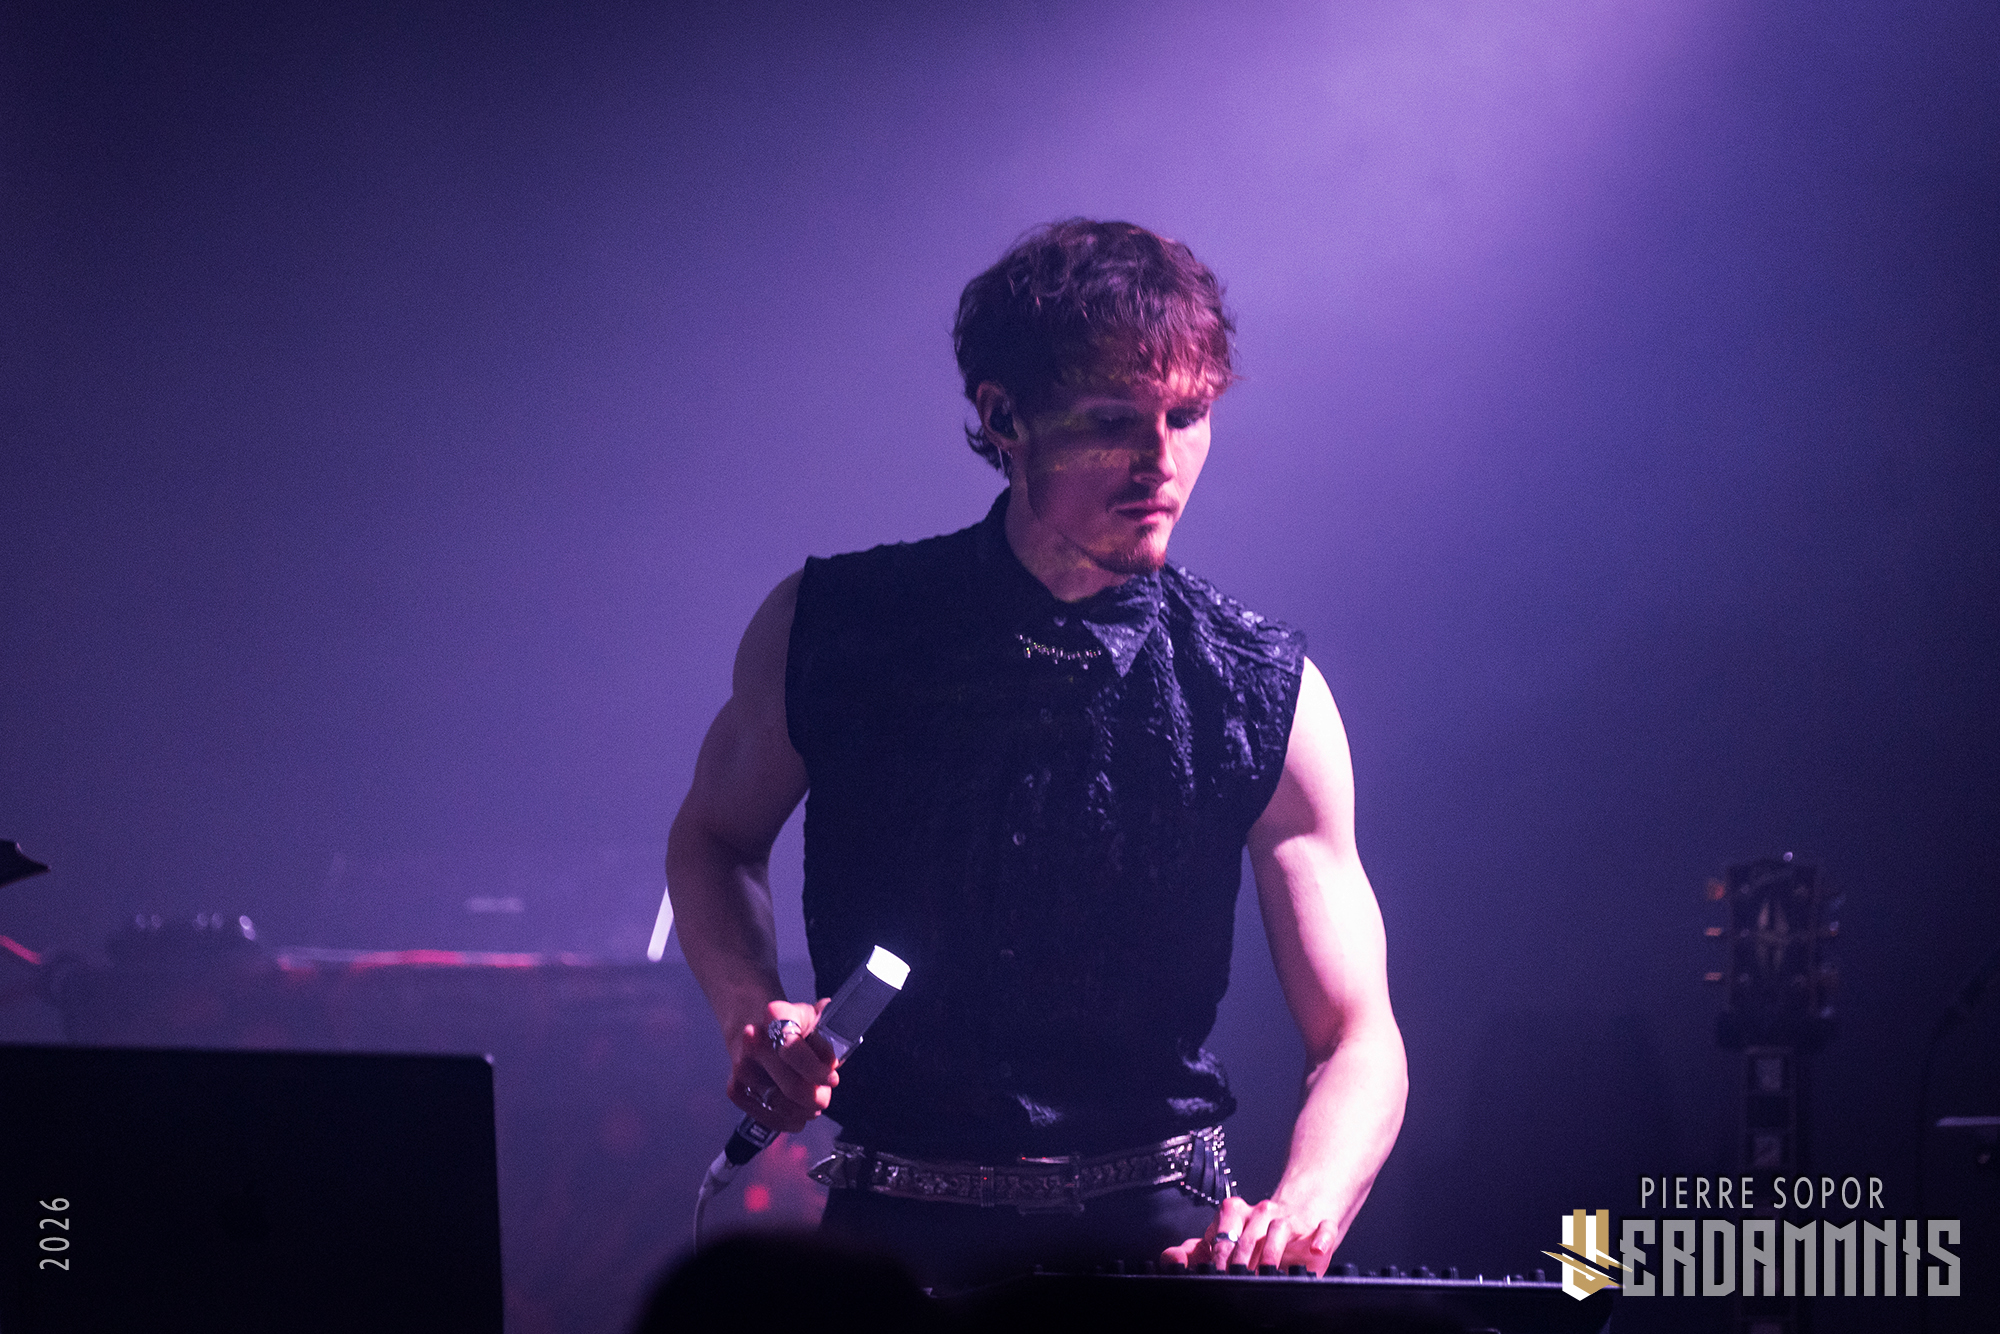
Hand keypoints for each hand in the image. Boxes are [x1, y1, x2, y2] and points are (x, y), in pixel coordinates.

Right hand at [726, 998, 835, 1132]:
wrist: (753, 1023)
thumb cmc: (791, 1025)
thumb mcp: (814, 1019)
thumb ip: (828, 1036)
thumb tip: (832, 1061)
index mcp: (776, 1016)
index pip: (795, 1052)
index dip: (818, 1072)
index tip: (832, 1079)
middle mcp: (753, 1040)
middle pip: (791, 1087)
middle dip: (815, 1098)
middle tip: (824, 1097)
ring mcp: (742, 1066)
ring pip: (781, 1105)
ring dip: (803, 1111)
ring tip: (812, 1105)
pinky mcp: (735, 1088)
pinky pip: (766, 1117)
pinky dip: (787, 1122)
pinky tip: (798, 1117)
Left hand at [1162, 1195, 1340, 1275]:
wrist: (1297, 1219)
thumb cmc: (1255, 1237)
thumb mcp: (1223, 1243)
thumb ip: (1195, 1252)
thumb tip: (1170, 1259)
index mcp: (1238, 1212)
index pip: (1226, 1226)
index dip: (1222, 1250)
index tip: (1219, 1271)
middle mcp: (1264, 1212)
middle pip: (1252, 1231)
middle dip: (1245, 1256)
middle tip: (1241, 1276)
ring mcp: (1292, 1220)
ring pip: (1282, 1228)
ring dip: (1274, 1251)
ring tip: (1269, 1271)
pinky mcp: (1319, 1229)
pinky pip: (1323, 1229)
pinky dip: (1321, 1239)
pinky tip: (1314, 1251)